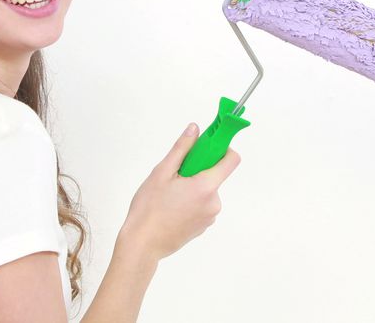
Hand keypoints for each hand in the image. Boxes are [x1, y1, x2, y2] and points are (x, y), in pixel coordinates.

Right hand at [119, 123, 241, 262]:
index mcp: (206, 186)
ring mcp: (210, 216)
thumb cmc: (149, 208)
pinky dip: (192, 201)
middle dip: (198, 170)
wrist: (143, 244)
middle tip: (175, 175)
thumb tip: (194, 129)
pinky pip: (203, 205)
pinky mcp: (204, 226)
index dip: (223, 149)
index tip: (208, 147)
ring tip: (170, 195)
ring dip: (193, 187)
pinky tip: (172, 208)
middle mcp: (214, 202)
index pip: (231, 160)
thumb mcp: (161, 172)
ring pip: (207, 191)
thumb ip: (182, 148)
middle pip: (215, 175)